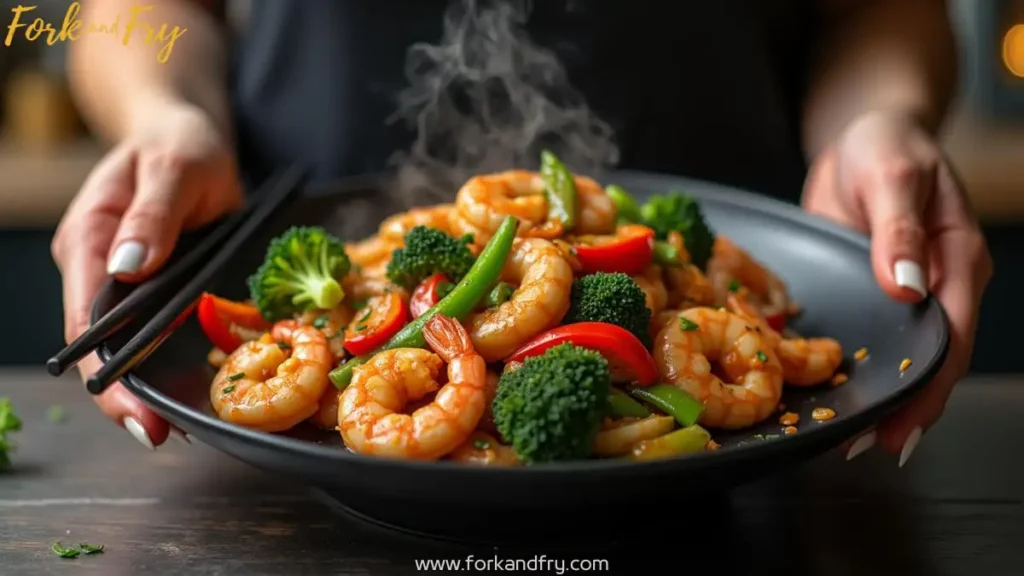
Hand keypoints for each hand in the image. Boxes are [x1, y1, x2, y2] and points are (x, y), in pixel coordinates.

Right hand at [52, 101, 241, 448]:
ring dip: (148, 385)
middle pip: (100, 344)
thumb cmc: (179, 144)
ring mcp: (124, 281)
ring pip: (127, 344)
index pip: (85, 318)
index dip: (106, 369)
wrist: (187, 136)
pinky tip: (194, 388)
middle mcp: (98, 267)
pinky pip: (155, 330)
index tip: (134, 409)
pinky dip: (169, 361)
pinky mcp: (153, 287)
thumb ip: (152, 214)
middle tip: (160, 434)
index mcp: (89, 239)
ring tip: (179, 424)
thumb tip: (127, 264)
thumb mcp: (176, 167)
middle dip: (125, 393)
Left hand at [802, 110, 992, 465]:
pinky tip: (836, 395)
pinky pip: (874, 338)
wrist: (861, 137)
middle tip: (870, 447)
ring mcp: (908, 293)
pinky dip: (860, 369)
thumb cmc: (884, 145)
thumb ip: (898, 229)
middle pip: (933, 358)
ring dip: (884, 397)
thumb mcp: (891, 175)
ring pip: (905, 355)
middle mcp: (939, 284)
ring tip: (850, 440)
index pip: (952, 334)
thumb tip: (907, 286)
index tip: (904, 422)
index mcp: (956, 257)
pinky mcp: (878, 294)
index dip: (931, 383)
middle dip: (908, 407)